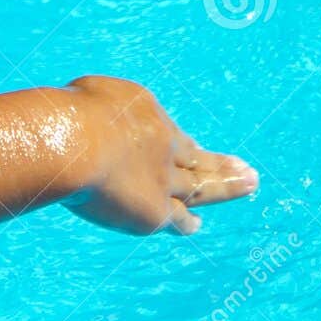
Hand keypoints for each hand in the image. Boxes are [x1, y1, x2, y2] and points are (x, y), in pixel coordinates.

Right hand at [61, 74, 256, 235]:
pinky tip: (196, 226)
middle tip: (248, 169)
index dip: (184, 144)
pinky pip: (177, 218)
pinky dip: (188, 222)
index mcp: (147, 113)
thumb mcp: (88, 94)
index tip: (196, 148)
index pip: (170, 133)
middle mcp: (164, 145)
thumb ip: (97, 107)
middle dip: (222, 164)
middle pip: (198, 158)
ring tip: (250, 185)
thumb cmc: (70, 112)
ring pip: (201, 187)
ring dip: (226, 187)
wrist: (76, 141)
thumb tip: (88, 112)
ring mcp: (163, 179)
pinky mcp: (154, 210)